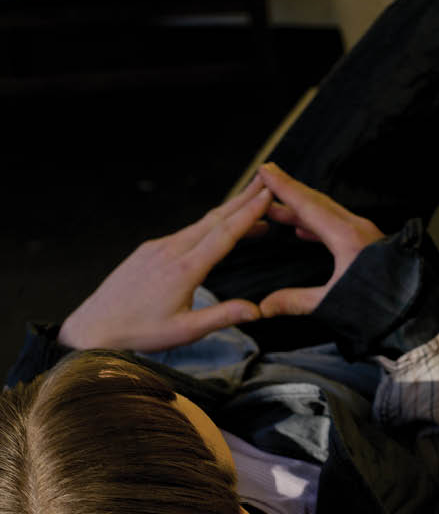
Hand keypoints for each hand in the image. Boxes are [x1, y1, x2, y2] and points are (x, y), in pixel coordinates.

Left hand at [58, 186, 273, 351]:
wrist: (94, 327)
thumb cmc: (139, 332)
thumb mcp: (185, 331)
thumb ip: (223, 317)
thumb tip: (258, 311)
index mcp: (185, 269)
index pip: (225, 233)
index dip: (249, 213)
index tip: (268, 195)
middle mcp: (171, 250)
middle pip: (215, 218)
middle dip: (243, 198)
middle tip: (266, 181)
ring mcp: (157, 247)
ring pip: (199, 224)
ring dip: (228, 212)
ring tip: (250, 204)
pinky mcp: (147, 250)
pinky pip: (184, 232)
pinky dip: (207, 225)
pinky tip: (214, 228)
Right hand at [250, 162, 384, 316]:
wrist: (415, 312)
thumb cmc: (381, 307)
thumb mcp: (333, 303)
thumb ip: (296, 301)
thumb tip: (263, 306)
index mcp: (347, 237)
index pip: (307, 205)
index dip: (283, 187)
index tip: (265, 170)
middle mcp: (357, 228)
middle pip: (316, 202)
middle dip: (290, 189)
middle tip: (268, 175)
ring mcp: (365, 234)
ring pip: (327, 212)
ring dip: (301, 207)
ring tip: (277, 207)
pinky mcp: (370, 244)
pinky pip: (338, 224)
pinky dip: (317, 222)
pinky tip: (304, 230)